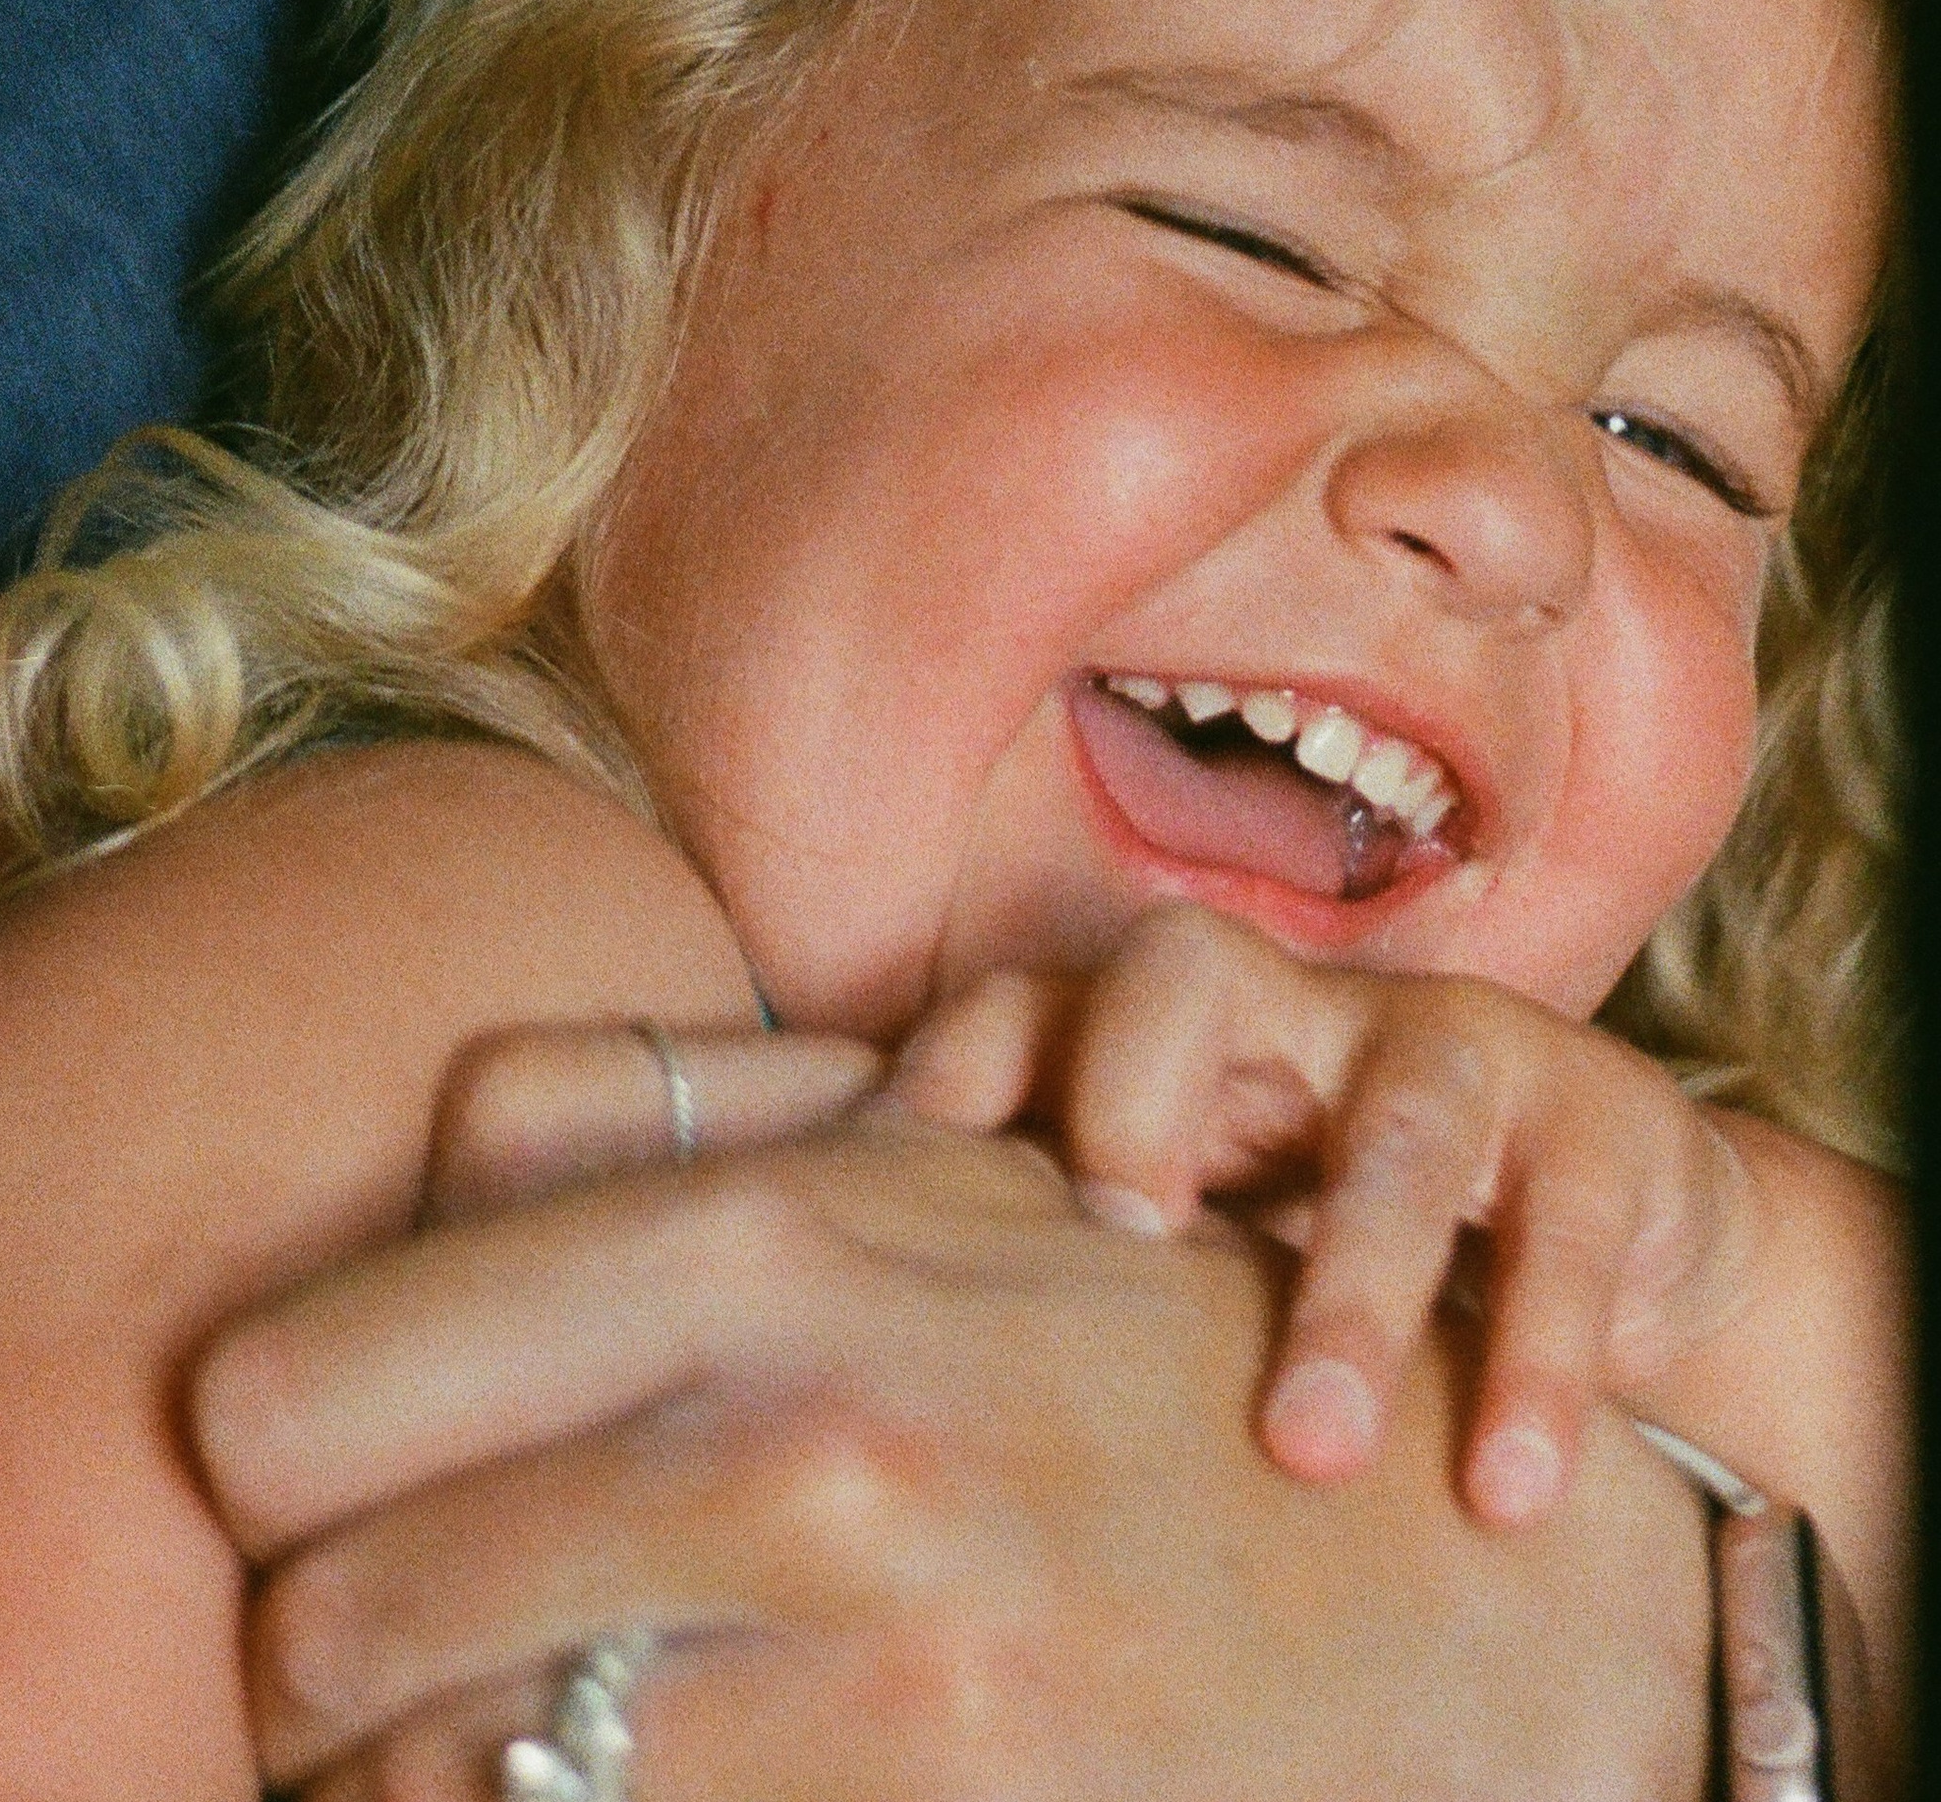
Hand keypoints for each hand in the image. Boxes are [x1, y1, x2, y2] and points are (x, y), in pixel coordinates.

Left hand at [196, 1064, 1712, 1801]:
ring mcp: (892, 1683)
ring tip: (493, 1746)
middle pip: (318, 1627)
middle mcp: (802, 1447)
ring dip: (423, 1792)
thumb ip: (620, 1147)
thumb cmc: (1127, 1352)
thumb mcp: (899, 1179)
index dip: (263, 1473)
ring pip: (439, 1799)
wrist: (1474, 1576)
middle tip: (373, 1674)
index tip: (313, 1507)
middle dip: (316, 1671)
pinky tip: (616, 1801)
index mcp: (756, 1242)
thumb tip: (380, 1206)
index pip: (284, 1396)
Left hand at [884, 903, 1758, 1527]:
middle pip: (1178, 974)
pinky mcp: (1595, 1122)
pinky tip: (1506, 1495)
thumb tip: (858, 1395)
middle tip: (1116, 1253)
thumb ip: (1062, 1271)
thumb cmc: (1329, 1236)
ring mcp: (1446, 1048)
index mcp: (1159, 1034)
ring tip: (1310, 1454)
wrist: (1612, 1224)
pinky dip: (1536, 1361)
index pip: (1017, 1006)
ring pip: (1391, 1130)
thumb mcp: (1195, 1238)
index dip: (947, 1087)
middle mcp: (1291, 1009)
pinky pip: (1567, 1225)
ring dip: (1349, 1298)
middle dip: (1133, 1099)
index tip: (883, 1219)